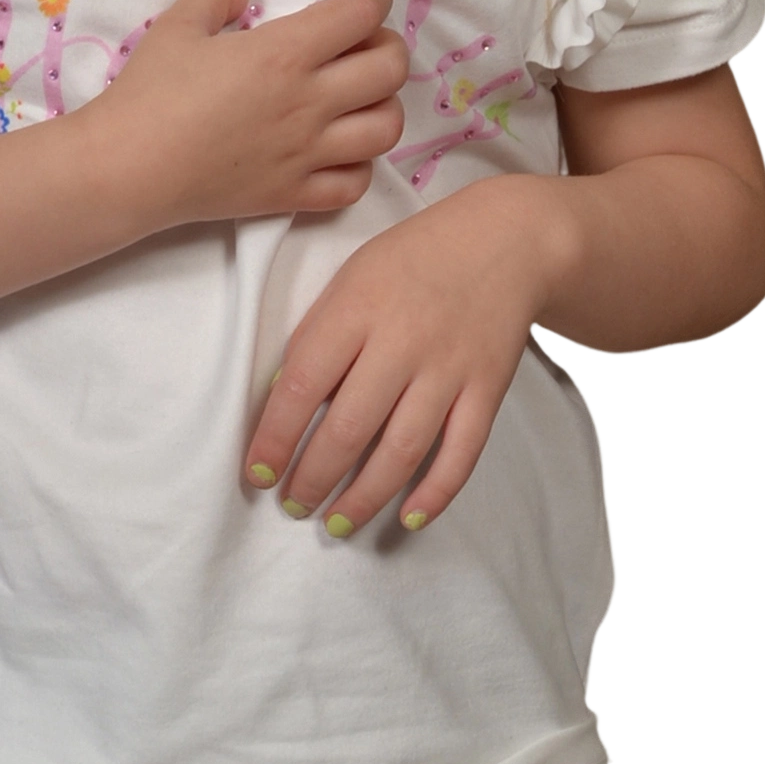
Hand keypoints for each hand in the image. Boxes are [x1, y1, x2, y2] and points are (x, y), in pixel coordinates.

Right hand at [87, 0, 408, 232]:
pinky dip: (359, 165)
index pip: (361, 14)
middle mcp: (309, 102)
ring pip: (386, 128)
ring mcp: (307, 153)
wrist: (127, 168)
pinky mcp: (294, 194)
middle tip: (362, 41)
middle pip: (390, 69)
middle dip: (387, 44)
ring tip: (358, 97)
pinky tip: (338, 150)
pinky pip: (355, 184)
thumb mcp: (177, 26)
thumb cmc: (148, 92)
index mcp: (285, 54)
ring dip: (383, 104)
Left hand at [241, 177, 562, 535]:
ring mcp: (449, 369)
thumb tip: (284, 402)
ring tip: (335, 523)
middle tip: (292, 505)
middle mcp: (403, 341)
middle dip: (312, 478)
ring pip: (401, 451)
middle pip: (348, 428)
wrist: (506, 240)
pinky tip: (407, 517)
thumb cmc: (413, 261)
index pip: (302, 386)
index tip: (257, 475)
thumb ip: (320, 335)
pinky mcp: (488, 388)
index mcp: (357, 308)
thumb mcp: (352, 278)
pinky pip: (461, 453)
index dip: (274, 439)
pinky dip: (435, 492)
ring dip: (363, 496)